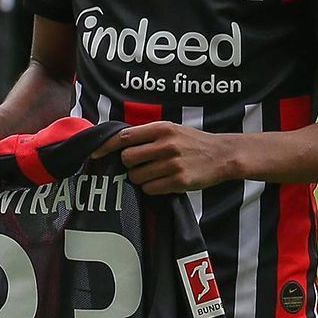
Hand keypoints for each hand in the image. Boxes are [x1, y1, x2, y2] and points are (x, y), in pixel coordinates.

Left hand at [93, 122, 237, 194]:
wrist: (223, 155)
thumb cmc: (192, 142)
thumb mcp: (171, 129)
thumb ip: (146, 134)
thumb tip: (115, 143)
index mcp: (162, 128)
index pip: (124, 137)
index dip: (106, 146)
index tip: (94, 153)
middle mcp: (166, 144)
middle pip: (127, 158)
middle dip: (129, 164)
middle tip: (139, 165)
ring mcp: (173, 163)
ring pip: (137, 176)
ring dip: (141, 178)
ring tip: (155, 173)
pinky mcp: (180, 181)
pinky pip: (150, 189)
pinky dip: (152, 188)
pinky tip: (164, 181)